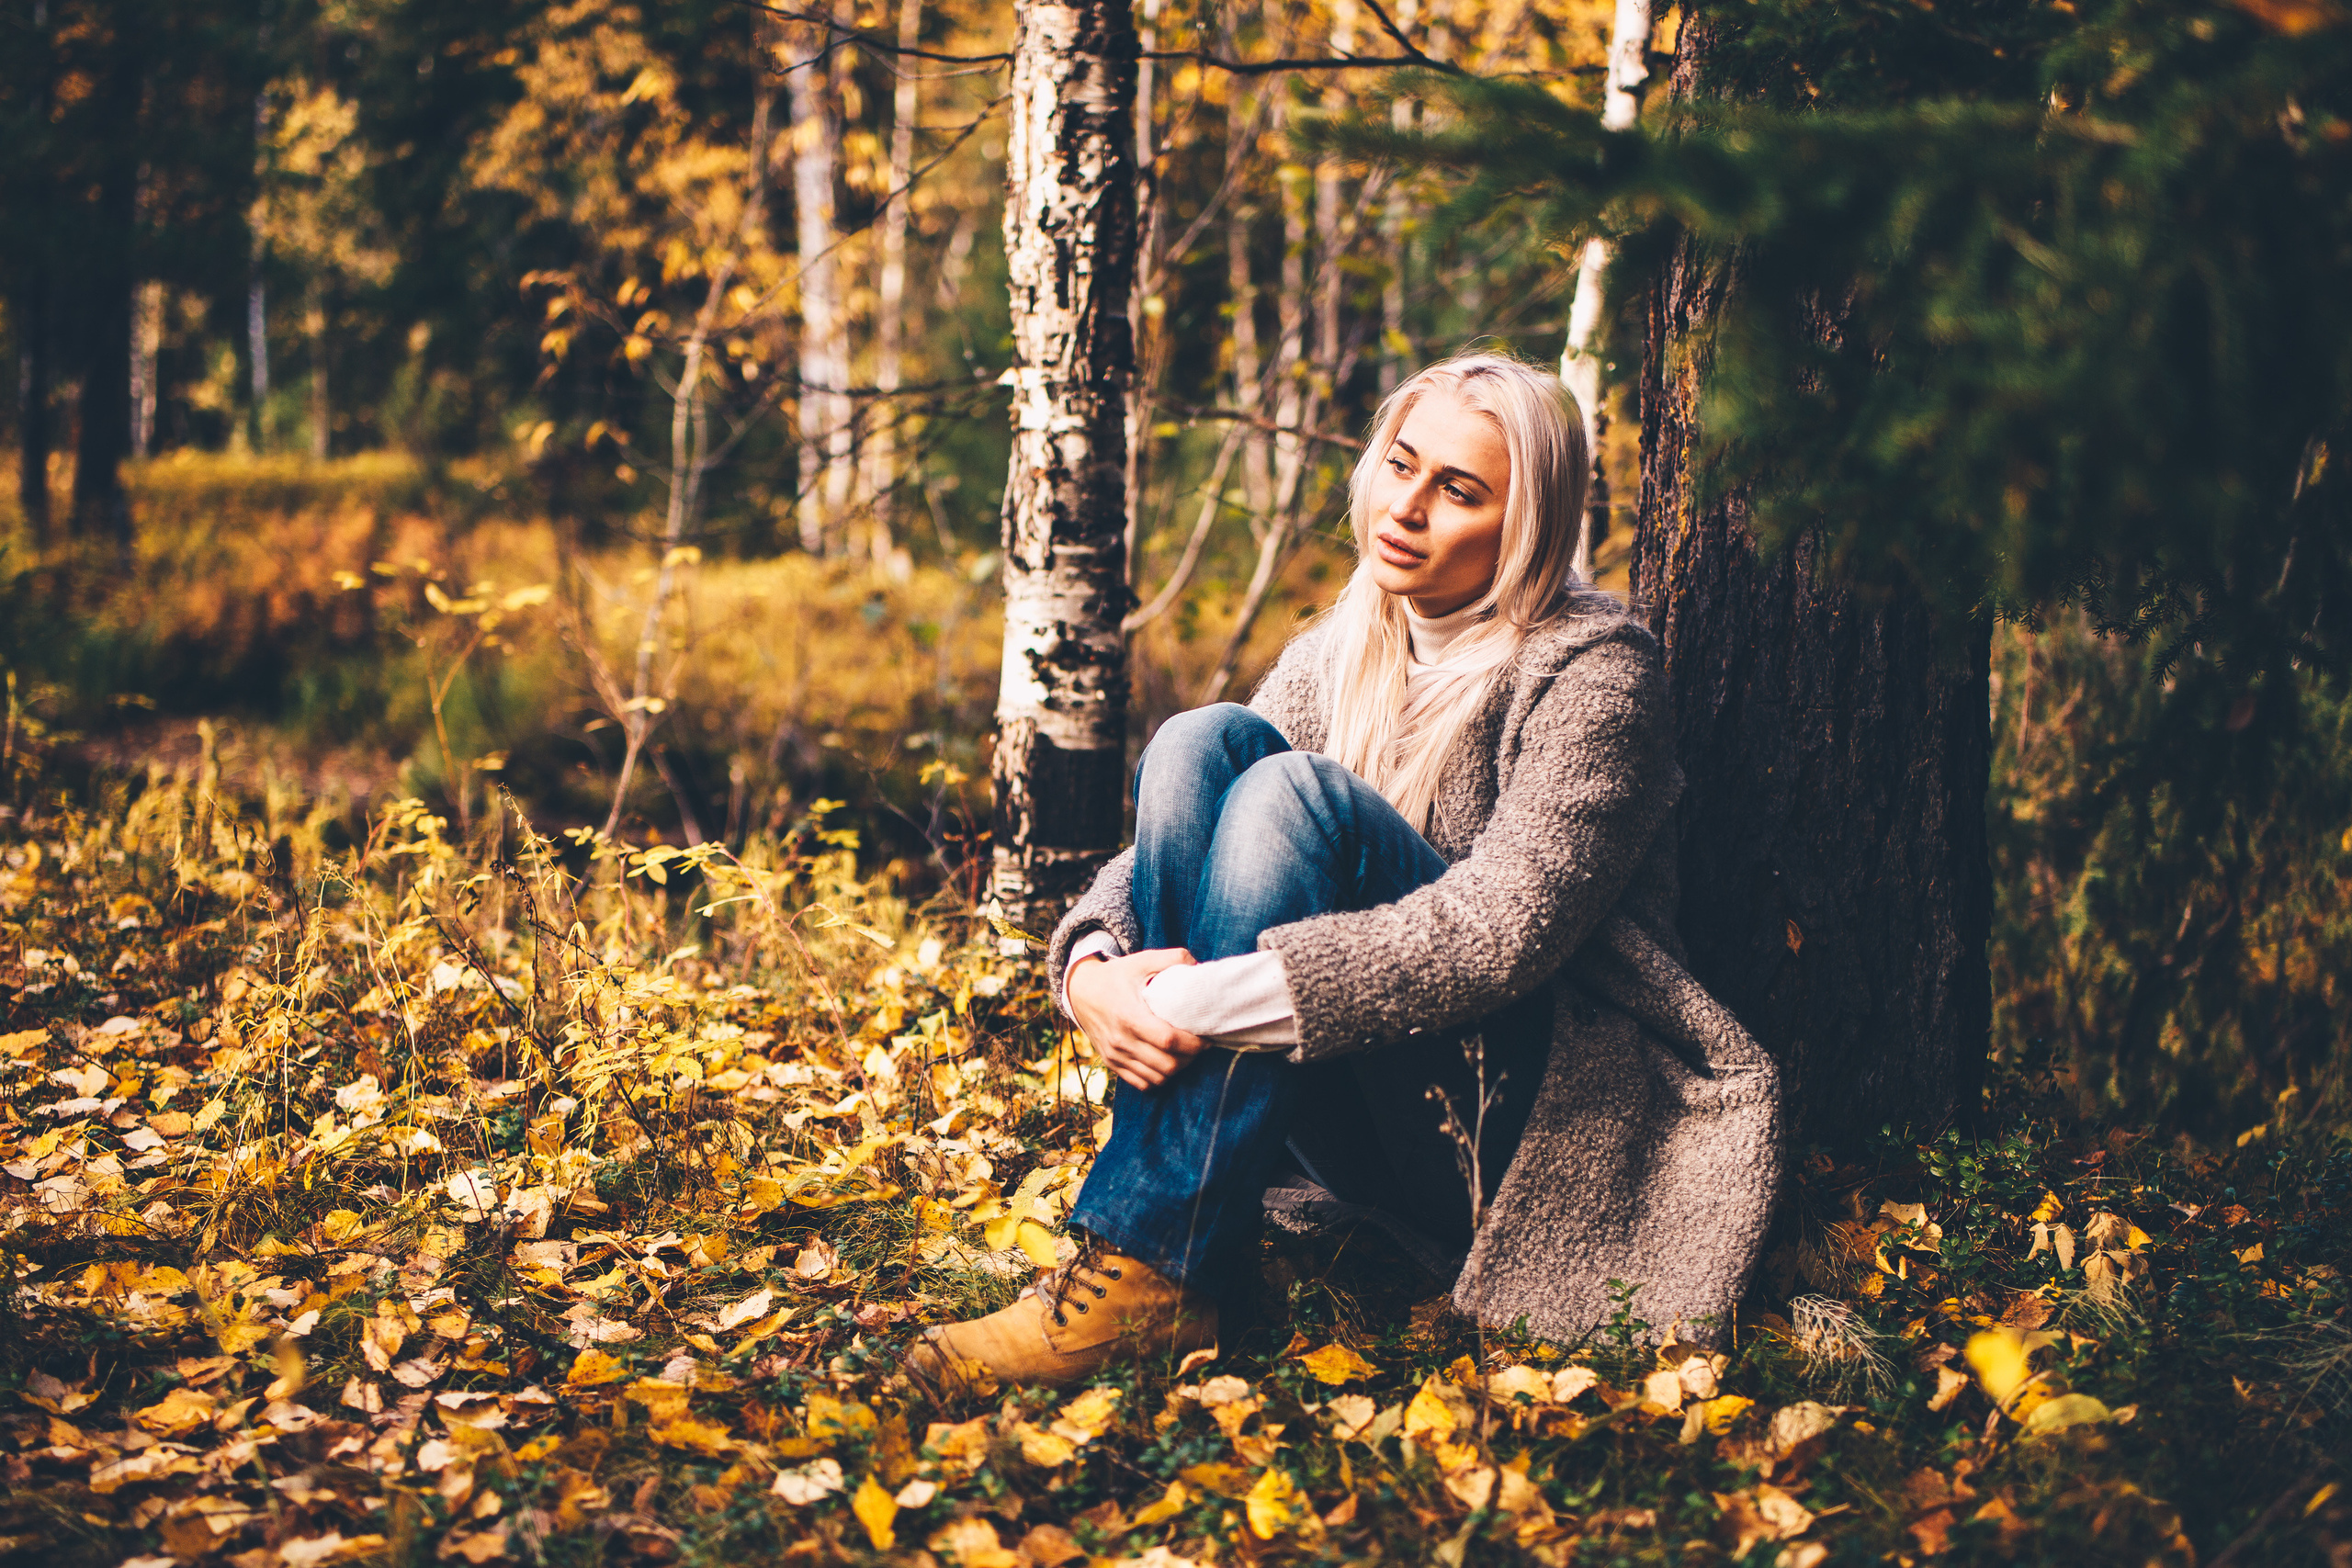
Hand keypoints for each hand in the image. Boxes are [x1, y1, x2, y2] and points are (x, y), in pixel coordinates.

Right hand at [1068, 947, 1204, 1090]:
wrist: (1080, 991)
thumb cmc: (1117, 975)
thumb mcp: (1142, 960)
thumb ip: (1173, 959)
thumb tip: (1200, 967)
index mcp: (1130, 1016)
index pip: (1168, 1040)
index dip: (1193, 1043)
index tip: (1206, 1037)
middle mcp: (1121, 1040)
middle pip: (1167, 1064)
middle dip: (1190, 1058)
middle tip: (1199, 1045)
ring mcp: (1115, 1055)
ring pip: (1157, 1078)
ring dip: (1176, 1069)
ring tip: (1185, 1054)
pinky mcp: (1112, 1063)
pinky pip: (1142, 1083)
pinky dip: (1158, 1078)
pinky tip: (1166, 1062)